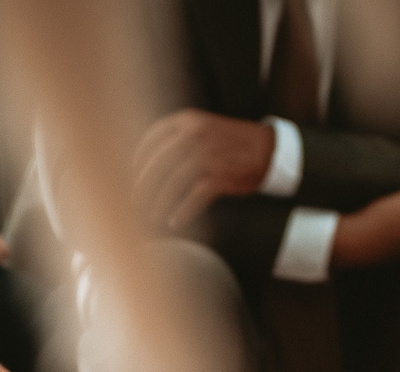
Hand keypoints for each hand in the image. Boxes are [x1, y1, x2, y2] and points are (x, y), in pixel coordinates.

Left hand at [133, 108, 277, 228]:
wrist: (269, 149)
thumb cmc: (231, 143)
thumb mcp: (202, 128)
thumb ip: (177, 139)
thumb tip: (146, 163)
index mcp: (186, 121)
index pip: (150, 141)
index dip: (136, 162)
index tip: (130, 178)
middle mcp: (195, 134)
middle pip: (157, 164)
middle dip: (141, 187)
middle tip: (133, 203)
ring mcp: (208, 154)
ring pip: (172, 182)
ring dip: (159, 202)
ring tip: (151, 216)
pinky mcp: (221, 175)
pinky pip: (195, 196)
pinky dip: (183, 211)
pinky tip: (175, 221)